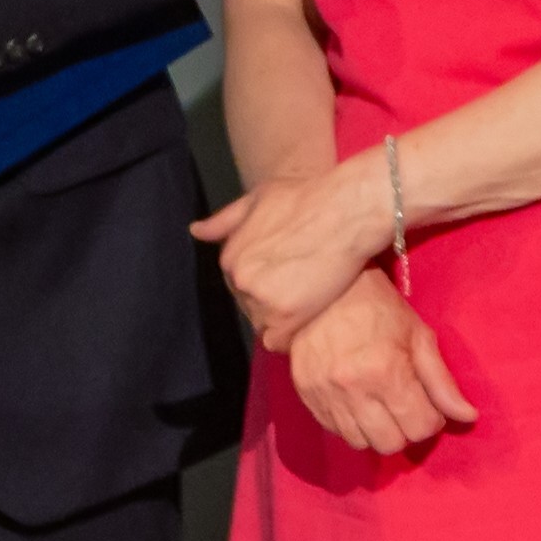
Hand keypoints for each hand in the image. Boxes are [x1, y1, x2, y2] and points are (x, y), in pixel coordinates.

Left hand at [191, 154, 393, 346]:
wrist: (345, 210)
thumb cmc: (305, 198)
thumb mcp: (257, 199)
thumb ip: (224, 221)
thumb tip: (195, 230)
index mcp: (230, 256)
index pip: (238, 283)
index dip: (261, 280)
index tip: (283, 275)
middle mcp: (240, 280)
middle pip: (248, 305)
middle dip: (268, 300)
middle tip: (298, 288)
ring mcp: (261, 299)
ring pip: (262, 324)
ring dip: (279, 319)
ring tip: (304, 302)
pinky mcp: (287, 316)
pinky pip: (277, 342)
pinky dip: (287, 339)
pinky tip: (303, 323)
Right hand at [280, 268, 477, 458]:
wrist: (322, 289)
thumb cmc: (378, 308)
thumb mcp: (418, 336)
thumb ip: (442, 382)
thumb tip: (468, 417)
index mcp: (387, 372)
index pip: (420, 428)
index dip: (431, 419)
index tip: (427, 403)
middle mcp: (354, 390)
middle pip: (390, 444)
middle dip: (405, 429)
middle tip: (405, 406)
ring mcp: (326, 396)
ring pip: (360, 444)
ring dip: (377, 431)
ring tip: (379, 406)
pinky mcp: (307, 397)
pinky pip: (335, 432)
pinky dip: (351, 425)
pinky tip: (357, 403)